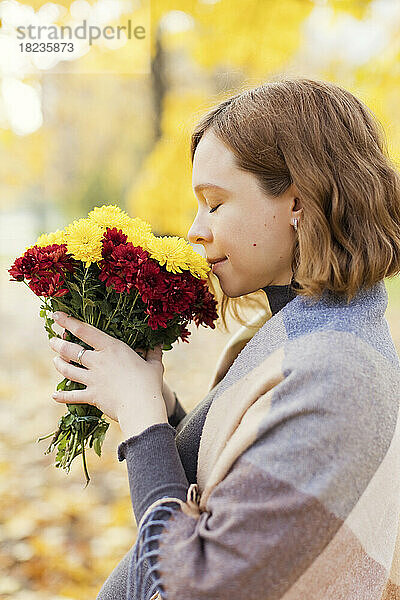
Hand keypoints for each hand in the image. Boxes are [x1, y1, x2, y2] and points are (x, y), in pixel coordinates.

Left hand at [48, 311, 167, 436]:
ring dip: (59, 364)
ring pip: (68, 370)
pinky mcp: (91, 396)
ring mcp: (92, 379)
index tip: (56, 315)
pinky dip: (63, 396)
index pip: (85, 331)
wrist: (141, 406)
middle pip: (71, 350)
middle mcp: (98, 361)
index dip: (68, 322)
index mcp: (112, 348)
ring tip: (54, 360)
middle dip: (58, 344)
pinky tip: (55, 396)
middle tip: (52, 341)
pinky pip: (73, 395)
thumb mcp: (154, 364)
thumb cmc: (150, 383)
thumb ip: (153, 352)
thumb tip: (158, 343)